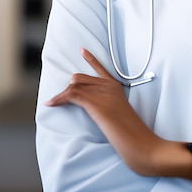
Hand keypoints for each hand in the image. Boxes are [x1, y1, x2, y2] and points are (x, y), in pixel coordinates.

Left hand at [46, 48, 164, 175]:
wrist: (140, 141)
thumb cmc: (133, 132)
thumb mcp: (120, 114)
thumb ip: (110, 106)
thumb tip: (98, 109)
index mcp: (117, 87)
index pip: (101, 68)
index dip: (90, 58)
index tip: (82, 50)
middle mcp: (109, 86)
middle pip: (81, 78)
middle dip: (68, 87)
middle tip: (60, 99)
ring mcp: (103, 94)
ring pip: (75, 85)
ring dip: (61, 94)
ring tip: (54, 102)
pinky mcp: (96, 105)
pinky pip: (72, 95)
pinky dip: (59, 98)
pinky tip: (52, 103)